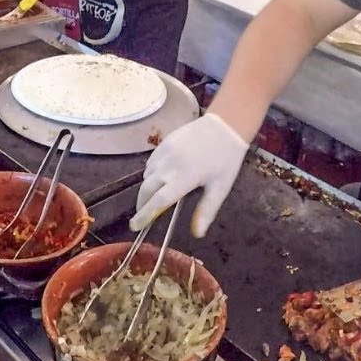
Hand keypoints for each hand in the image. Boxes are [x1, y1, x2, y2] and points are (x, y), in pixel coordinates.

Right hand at [132, 113, 248, 237]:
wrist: (225, 126)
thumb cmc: (225, 159)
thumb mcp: (220, 188)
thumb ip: (206, 210)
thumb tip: (198, 234)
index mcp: (184, 178)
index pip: (158, 201)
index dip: (144, 215)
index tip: (135, 226)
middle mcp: (170, 165)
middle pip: (146, 189)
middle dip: (141, 204)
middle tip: (143, 215)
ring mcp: (165, 152)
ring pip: (147, 175)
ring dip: (147, 189)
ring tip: (154, 197)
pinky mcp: (164, 142)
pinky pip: (151, 162)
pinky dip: (151, 173)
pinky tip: (161, 177)